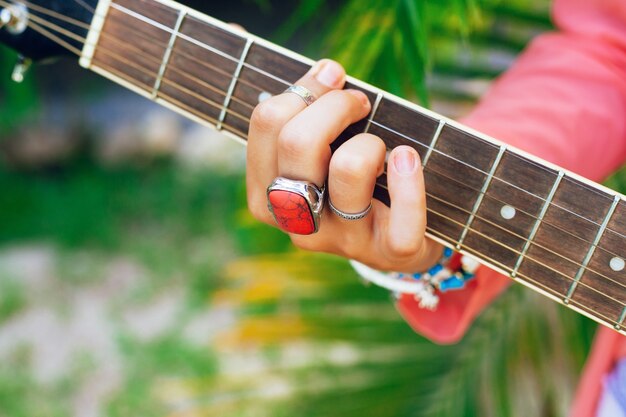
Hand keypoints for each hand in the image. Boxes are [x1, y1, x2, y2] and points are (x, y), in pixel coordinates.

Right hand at [246, 59, 442, 271]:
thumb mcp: (311, 148)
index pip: (266, 123)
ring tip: (382, 146)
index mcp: (265, 194)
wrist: (393, 237)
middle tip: (360, 103)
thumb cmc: (347, 178)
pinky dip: (411, 178)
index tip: (333, 76)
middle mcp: (295, 221)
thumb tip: (231, 27)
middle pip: (299, 142)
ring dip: (371, 141)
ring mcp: (342, 240)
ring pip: (348, 169)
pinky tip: (407, 159)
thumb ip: (285, 106)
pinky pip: (402, 215)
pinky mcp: (389, 253)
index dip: (305, 87)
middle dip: (336, 105)